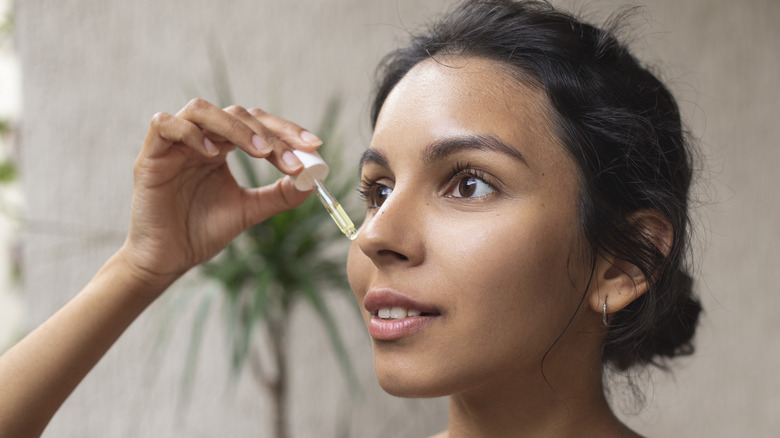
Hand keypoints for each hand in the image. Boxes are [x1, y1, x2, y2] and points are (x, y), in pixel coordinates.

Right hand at [119, 98, 320, 290]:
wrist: (167, 259)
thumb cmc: (202, 231)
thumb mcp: (249, 210)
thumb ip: (279, 195)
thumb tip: (313, 181)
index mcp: (222, 146)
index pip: (257, 124)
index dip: (286, 131)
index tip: (314, 146)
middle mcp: (199, 138)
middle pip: (236, 113)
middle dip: (268, 133)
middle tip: (290, 158)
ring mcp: (173, 143)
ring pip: (201, 110)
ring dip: (235, 127)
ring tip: (260, 152)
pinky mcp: (150, 154)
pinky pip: (164, 125)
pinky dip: (191, 133)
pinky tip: (213, 154)